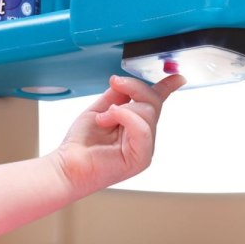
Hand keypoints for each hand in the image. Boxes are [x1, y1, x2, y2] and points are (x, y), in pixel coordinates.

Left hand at [56, 75, 184, 196]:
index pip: (154, 103)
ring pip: (148, 112)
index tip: (176, 78)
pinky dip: (125, 116)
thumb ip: (117, 95)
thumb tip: (127, 81)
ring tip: (102, 118)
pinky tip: (110, 116)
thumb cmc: (81, 144)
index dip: (166, 88)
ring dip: (121, 108)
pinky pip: (142, 129)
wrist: (68, 166)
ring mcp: (144, 148)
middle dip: (134, 88)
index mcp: (135, 124)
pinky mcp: (140, 158)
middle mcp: (143, 136)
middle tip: (115, 83)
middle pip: (153, 102)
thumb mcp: (99, 109)